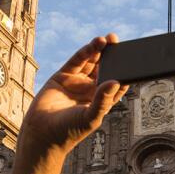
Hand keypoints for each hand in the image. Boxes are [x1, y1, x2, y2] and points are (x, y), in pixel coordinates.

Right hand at [21, 35, 128, 155]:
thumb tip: (116, 82)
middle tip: (119, 42)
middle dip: (112, 56)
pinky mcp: (63, 76)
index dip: (125, 71)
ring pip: (91, 62)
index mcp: (102, 100)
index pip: (117, 82)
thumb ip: (102, 100)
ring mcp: (77, 82)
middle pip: (105, 68)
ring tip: (107, 40)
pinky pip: (76, 61)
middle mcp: (91, 89)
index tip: (133, 59)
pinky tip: (93, 45)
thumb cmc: (69, 131)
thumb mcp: (90, 116)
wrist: (42, 133)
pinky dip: (85, 52)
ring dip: (99, 50)